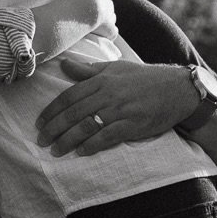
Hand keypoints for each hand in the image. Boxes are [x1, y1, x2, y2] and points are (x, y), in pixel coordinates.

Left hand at [36, 58, 194, 155]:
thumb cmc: (144, 78)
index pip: (69, 96)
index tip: (39, 122)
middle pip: (74, 113)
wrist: (177, 89)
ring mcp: (121, 110)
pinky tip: (81, 152)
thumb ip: (88, 70)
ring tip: (55, 150)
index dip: (51, 110)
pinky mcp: (133, 124)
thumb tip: (64, 65)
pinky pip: (108, 136)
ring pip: (87, 126)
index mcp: (102, 80)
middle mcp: (108, 94)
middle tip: (41, 140)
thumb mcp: (115, 68)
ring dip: (68, 140)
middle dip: (54, 128)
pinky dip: (92, 145)